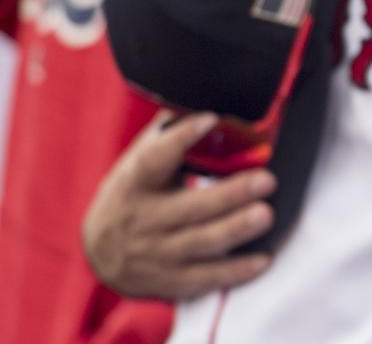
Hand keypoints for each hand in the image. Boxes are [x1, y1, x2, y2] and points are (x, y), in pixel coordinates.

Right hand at [83, 111, 277, 299]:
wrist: (100, 252)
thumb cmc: (133, 194)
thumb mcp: (137, 162)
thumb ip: (168, 135)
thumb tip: (203, 94)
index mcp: (136, 182)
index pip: (154, 158)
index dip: (181, 138)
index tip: (210, 120)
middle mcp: (144, 219)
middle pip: (189, 207)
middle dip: (230, 194)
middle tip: (266, 180)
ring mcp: (157, 253)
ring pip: (200, 243)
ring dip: (236, 229)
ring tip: (265, 214)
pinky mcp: (171, 280)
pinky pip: (206, 278)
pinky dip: (235, 271)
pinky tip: (262, 259)